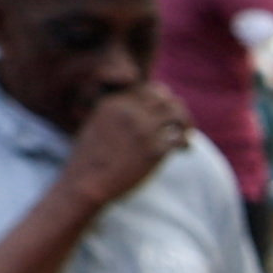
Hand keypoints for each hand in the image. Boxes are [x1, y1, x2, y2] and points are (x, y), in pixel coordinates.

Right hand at [59, 78, 199, 202]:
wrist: (85, 183)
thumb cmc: (88, 159)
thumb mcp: (95, 124)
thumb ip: (115, 114)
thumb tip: (137, 112)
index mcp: (114, 103)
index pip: (147, 89)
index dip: (161, 98)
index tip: (164, 109)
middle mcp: (130, 112)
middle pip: (165, 99)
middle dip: (176, 108)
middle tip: (181, 122)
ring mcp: (143, 130)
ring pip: (176, 114)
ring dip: (185, 123)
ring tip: (186, 134)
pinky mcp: (154, 150)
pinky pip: (179, 138)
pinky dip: (185, 143)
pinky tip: (184, 150)